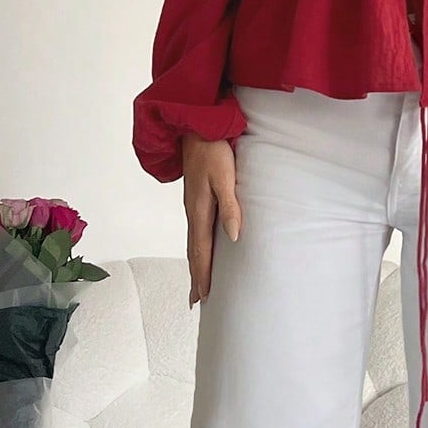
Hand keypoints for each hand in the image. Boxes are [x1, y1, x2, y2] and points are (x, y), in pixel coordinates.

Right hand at [181, 132, 241, 304]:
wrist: (196, 126)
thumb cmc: (213, 149)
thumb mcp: (224, 177)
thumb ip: (230, 207)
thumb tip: (234, 237)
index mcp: (199, 210)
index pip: (200, 251)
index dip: (202, 274)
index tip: (202, 296)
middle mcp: (193, 211)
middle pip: (194, 252)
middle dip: (195, 276)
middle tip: (195, 300)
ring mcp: (193, 205)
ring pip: (194, 242)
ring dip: (195, 264)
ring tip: (198, 283)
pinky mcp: (197, 198)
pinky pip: (196, 231)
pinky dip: (197, 248)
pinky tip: (202, 250)